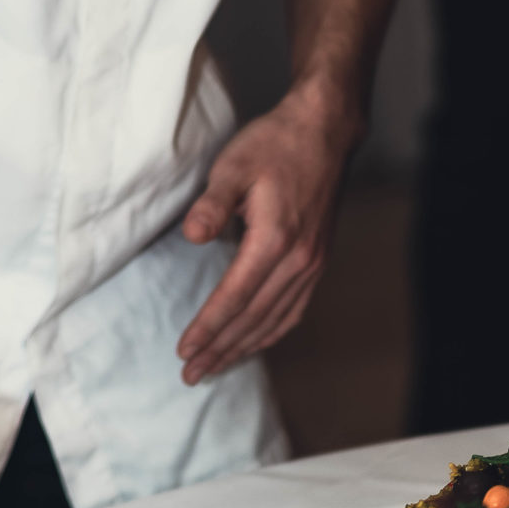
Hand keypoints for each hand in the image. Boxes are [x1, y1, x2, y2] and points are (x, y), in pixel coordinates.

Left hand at [175, 87, 355, 383]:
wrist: (324, 132)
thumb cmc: (275, 145)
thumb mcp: (234, 166)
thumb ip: (212, 205)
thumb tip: (192, 236)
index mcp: (276, 240)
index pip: (235, 297)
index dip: (208, 327)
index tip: (184, 351)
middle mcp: (299, 260)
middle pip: (254, 318)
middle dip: (220, 349)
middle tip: (190, 375)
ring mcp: (312, 264)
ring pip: (275, 320)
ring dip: (243, 347)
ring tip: (214, 367)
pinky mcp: (317, 261)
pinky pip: (293, 309)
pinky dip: (271, 332)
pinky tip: (254, 342)